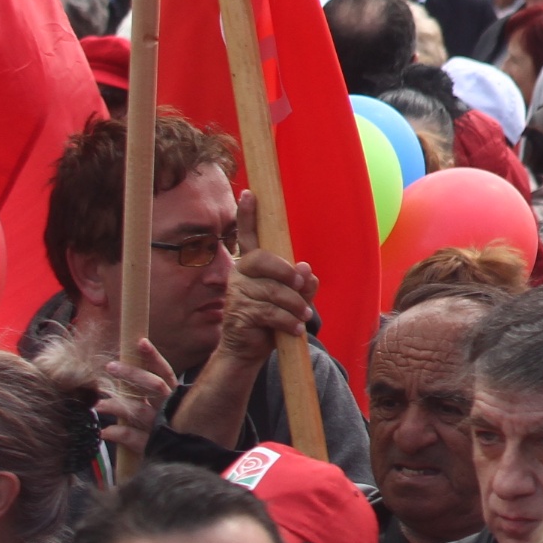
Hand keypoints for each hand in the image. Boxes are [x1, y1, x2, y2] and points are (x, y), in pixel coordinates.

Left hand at [96, 337, 176, 453]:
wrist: (186, 458)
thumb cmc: (173, 429)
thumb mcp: (167, 408)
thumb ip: (152, 395)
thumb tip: (131, 377)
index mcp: (174, 397)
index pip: (165, 372)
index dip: (153, 357)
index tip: (139, 342)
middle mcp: (169, 409)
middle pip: (153, 386)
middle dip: (132, 374)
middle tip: (110, 367)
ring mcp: (161, 426)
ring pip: (139, 411)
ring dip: (116, 406)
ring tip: (97, 405)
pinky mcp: (153, 445)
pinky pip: (133, 438)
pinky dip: (118, 434)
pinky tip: (104, 432)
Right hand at [213, 192, 316, 365]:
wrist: (250, 350)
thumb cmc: (273, 318)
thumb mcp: (294, 298)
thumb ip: (303, 282)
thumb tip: (305, 269)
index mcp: (252, 265)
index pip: (248, 235)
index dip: (247, 215)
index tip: (249, 193)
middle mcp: (240, 274)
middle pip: (263, 261)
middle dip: (287, 275)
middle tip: (300, 289)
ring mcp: (236, 294)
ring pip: (272, 292)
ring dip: (294, 306)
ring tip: (302, 317)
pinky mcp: (238, 314)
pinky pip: (269, 312)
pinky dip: (287, 321)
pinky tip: (294, 328)